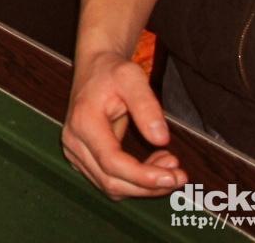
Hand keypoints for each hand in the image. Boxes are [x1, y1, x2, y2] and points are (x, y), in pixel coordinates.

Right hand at [61, 49, 185, 198]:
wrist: (94, 68)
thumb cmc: (112, 71)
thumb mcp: (132, 77)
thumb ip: (147, 106)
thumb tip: (161, 140)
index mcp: (83, 122)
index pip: (112, 162)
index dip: (144, 176)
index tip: (174, 175)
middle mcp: (74, 141)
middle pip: (112, 182)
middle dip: (149, 185)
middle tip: (180, 174)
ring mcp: (75, 152)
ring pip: (111, 187)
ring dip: (145, 185)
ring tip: (170, 163)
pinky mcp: (82, 158)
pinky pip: (110, 181)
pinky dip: (135, 181)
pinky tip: (155, 164)